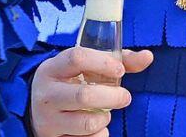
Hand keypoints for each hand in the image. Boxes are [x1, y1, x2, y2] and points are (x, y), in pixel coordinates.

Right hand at [29, 47, 153, 136]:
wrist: (37, 109)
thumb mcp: (85, 68)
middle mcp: (46, 94)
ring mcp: (47, 120)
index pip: (76, 58)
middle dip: (113, 97)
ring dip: (105, 119)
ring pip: (86, 123)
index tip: (120, 70)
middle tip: (125, 97)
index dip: (102, 63)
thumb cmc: (70, 82)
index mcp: (52, 69)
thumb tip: (148, 57)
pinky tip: (97, 128)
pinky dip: (98, 136)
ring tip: (106, 113)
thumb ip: (118, 61)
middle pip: (84, 96)